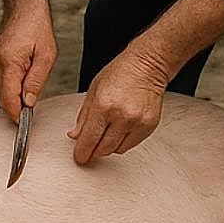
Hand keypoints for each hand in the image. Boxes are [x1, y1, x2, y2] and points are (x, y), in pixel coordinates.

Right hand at [0, 5, 56, 120]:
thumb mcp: (46, 55)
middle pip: (1, 97)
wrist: (25, 8)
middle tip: (29, 117)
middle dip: (15, 109)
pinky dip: (8, 89)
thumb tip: (28, 102)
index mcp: (9, 62)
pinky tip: (21, 88)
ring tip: (28, 100)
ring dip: (12, 99)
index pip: (9, 98)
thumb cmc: (37, 26)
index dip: (17, 115)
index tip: (24, 125)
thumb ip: (36, 81)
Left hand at [68, 48, 169, 164]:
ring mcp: (137, 122)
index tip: (79, 157)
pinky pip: (130, 145)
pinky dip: (122, 142)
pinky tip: (120, 130)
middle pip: (102, 149)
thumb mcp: (94, 90)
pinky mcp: (149, 126)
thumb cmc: (120, 73)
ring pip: (116, 150)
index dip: (81, 153)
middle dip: (93, 151)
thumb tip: (74, 136)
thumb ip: (83, 116)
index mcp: (103, 105)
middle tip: (90, 148)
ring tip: (106, 134)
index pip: (88, 140)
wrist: (147, 66)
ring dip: (108, 146)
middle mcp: (121, 116)